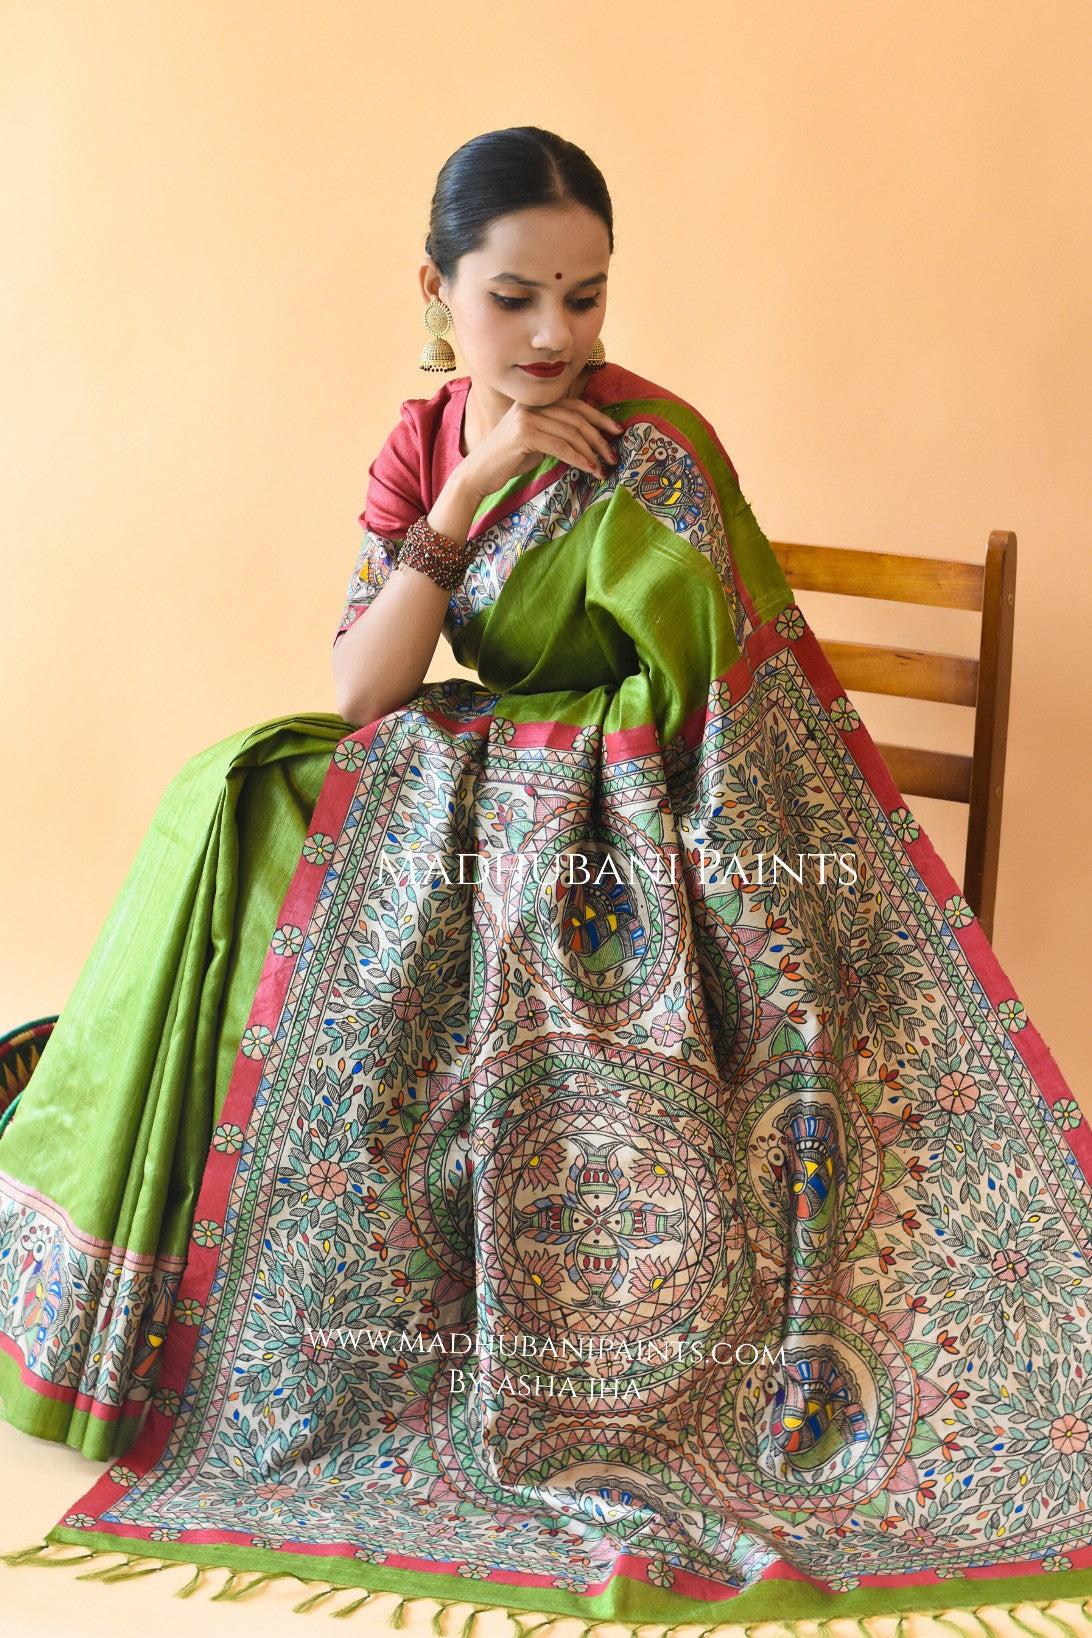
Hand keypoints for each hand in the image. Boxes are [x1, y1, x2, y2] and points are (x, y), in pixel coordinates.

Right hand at [457, 392, 623, 503]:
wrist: (478, 474)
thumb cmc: (508, 461)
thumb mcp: (536, 442)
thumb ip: (557, 433)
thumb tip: (588, 439)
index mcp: (536, 403)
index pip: (575, 405)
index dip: (599, 417)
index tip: (617, 431)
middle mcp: (531, 405)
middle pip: (576, 418)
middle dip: (599, 438)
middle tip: (614, 457)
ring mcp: (527, 417)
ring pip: (571, 432)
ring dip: (592, 452)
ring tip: (604, 468)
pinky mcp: (524, 433)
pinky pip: (560, 445)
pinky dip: (578, 458)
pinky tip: (589, 469)